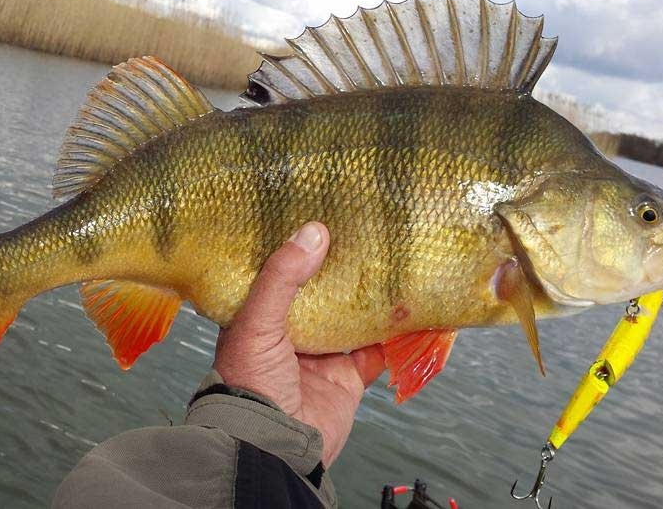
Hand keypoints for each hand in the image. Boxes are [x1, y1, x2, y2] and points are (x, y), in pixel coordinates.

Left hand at [213, 221, 384, 466]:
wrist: (273, 446)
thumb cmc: (251, 382)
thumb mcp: (257, 322)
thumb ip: (282, 278)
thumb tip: (315, 231)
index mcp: (260, 318)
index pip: (280, 275)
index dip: (299, 250)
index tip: (321, 217)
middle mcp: (291, 335)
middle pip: (322, 295)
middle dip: (342, 271)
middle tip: (365, 233)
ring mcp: (322, 358)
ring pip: (352, 321)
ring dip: (371, 300)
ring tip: (393, 262)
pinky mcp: (348, 380)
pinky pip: (377, 353)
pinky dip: (395, 337)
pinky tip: (411, 310)